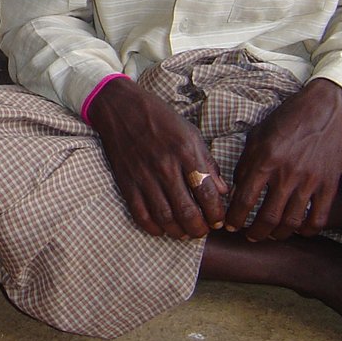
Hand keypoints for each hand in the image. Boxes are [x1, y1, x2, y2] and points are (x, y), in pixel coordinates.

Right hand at [86, 77, 227, 238]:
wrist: (120, 108)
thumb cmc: (160, 118)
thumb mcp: (190, 133)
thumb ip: (207, 162)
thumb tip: (222, 190)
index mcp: (185, 150)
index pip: (207, 192)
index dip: (216, 213)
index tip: (218, 219)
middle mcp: (165, 165)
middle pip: (187, 211)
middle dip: (199, 229)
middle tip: (204, 231)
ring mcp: (144, 176)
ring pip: (165, 217)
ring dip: (179, 231)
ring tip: (186, 232)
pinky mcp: (126, 182)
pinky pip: (140, 214)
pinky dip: (153, 228)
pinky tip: (162, 229)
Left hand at [225, 78, 341, 241]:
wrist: (326, 107)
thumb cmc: (288, 118)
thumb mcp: (258, 134)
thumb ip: (246, 162)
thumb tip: (237, 188)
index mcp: (265, 159)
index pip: (245, 199)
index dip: (235, 218)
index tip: (230, 225)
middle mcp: (287, 173)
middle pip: (268, 217)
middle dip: (255, 232)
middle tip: (249, 235)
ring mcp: (310, 181)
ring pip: (292, 222)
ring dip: (278, 234)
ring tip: (271, 235)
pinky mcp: (329, 184)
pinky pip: (319, 218)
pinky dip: (308, 230)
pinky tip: (299, 230)